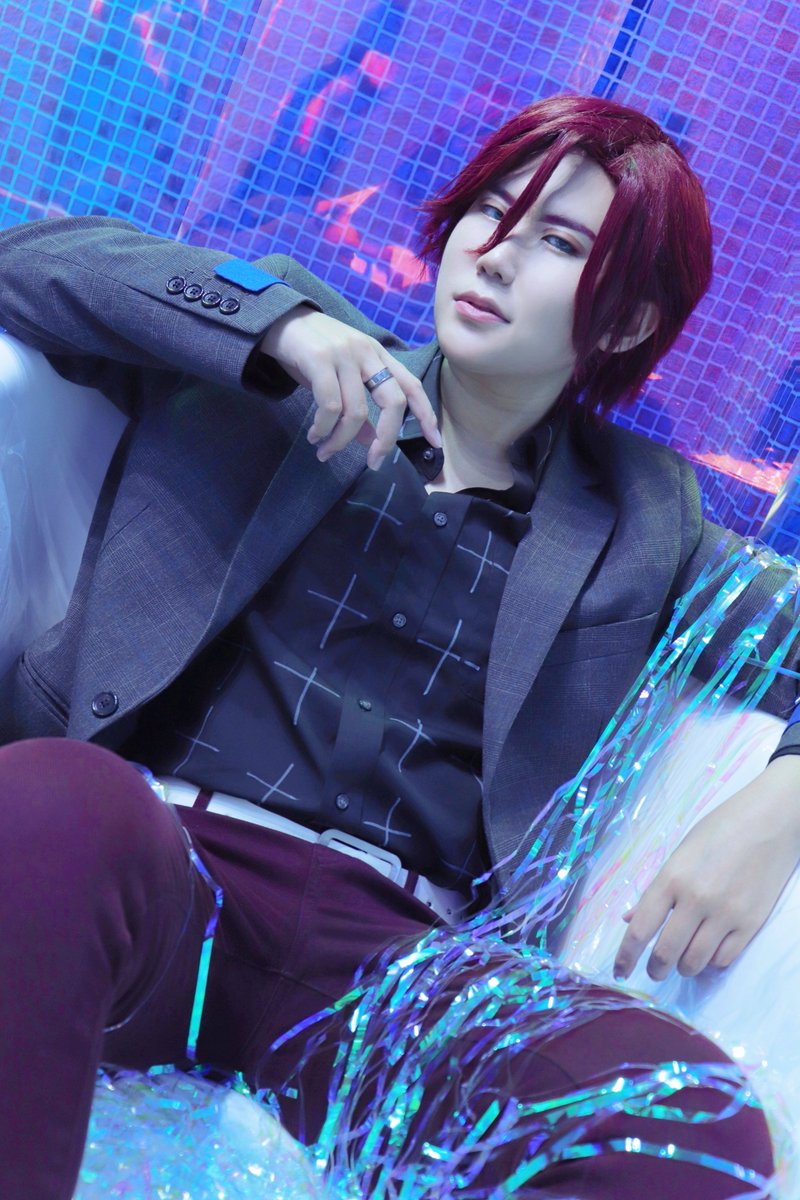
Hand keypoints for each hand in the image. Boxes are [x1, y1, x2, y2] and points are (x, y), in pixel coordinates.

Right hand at [258, 307, 439, 469]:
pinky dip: (324, 428)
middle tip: (374, 463)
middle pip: (393, 401)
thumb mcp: (340, 378)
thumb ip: (359, 407)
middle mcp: (367, 351)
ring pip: (356, 411)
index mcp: (377, 354)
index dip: (425, 414)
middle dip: (387, 439)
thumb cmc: (310, 352)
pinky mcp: (319, 358)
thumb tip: (371, 441)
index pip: (411, 385)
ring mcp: (344, 353)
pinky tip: (315, 436)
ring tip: (325, 452)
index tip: (435, 442)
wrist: (276, 320)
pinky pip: (330, 405)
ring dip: (341, 440)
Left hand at [613, 755, 799, 981]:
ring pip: (695, 962)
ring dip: (684, 968)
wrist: (769, 822)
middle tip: (654, 972)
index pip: (641, 928)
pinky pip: (724, 960)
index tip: (620, 971)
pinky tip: (708, 952)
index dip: (626, 956)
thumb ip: (656, 889)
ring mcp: (725, 914)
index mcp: (672, 878)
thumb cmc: (719, 830)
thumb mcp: (680, 853)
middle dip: (655, 970)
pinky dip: (711, 962)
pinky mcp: (750, 924)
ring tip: (682, 962)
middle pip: (666, 953)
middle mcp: (696, 900)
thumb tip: (629, 919)